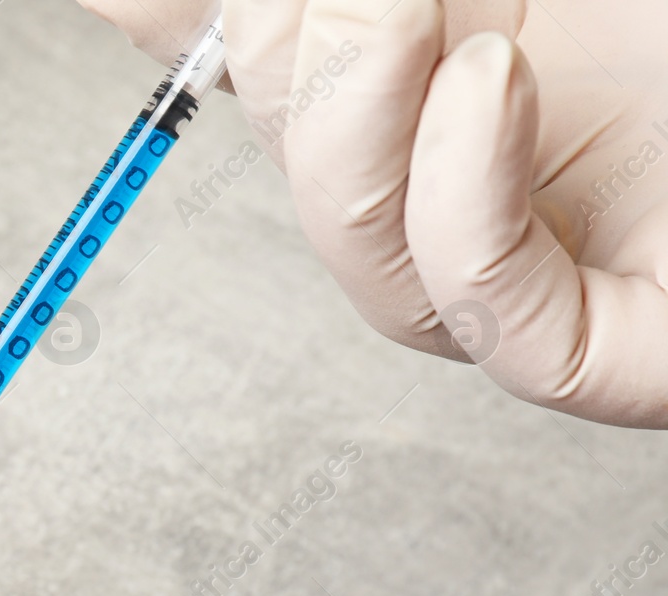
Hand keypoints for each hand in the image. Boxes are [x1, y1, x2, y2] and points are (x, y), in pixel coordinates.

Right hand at [81, 0, 667, 427]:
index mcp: (428, 80)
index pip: (261, 70)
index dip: (179, 29)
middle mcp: (470, 179)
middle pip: (299, 162)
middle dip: (298, 54)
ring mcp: (546, 269)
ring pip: (365, 261)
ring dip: (355, 125)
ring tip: (422, 18)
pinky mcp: (625, 354)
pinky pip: (495, 322)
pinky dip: (459, 207)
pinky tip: (491, 85)